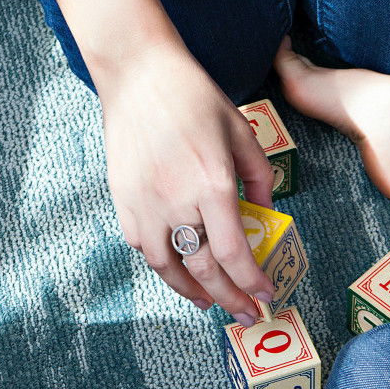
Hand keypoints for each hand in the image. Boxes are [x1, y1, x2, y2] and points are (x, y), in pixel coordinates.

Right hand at [97, 42, 275, 324]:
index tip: (265, 296)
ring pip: (168, 268)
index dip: (251, 282)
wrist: (138, 74)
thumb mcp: (241, 132)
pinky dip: (163, 264)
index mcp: (212, 184)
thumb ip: (259, 178)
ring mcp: (145, 204)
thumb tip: (266, 216)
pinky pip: (143, 247)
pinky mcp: (123, 200)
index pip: (234, 254)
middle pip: (204, 270)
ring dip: (192, 291)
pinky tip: (178, 268)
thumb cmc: (194, 98)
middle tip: (246, 315)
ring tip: (210, 300)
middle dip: (230, 299)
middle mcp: (177, 201)